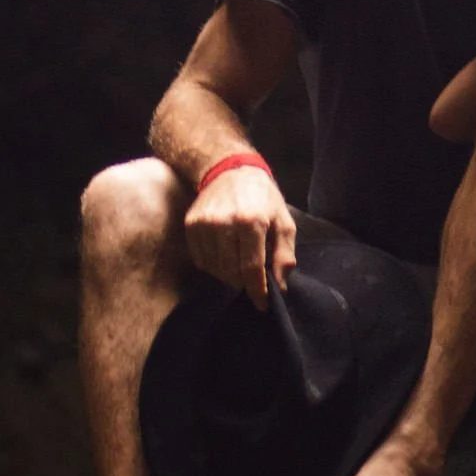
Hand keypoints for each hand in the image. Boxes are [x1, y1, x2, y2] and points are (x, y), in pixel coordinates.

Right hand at [183, 165, 295, 306]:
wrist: (230, 169)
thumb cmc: (263, 198)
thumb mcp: (284, 222)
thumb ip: (284, 255)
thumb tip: (280, 287)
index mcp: (252, 221)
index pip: (251, 268)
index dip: (257, 291)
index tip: (262, 305)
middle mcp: (225, 223)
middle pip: (231, 272)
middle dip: (244, 283)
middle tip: (252, 281)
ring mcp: (204, 224)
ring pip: (215, 268)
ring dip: (228, 275)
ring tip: (238, 266)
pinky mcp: (191, 225)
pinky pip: (201, 259)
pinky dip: (213, 266)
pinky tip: (224, 257)